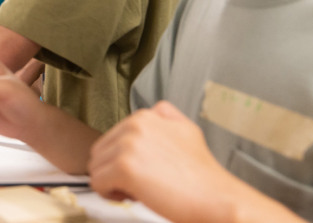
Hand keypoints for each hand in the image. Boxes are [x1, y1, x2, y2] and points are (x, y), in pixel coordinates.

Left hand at [88, 101, 263, 221]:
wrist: (217, 199)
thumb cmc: (202, 175)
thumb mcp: (186, 129)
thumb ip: (165, 117)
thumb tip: (153, 113)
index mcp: (146, 115)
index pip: (111, 138)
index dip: (122, 160)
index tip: (141, 170)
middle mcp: (135, 125)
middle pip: (99, 152)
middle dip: (113, 171)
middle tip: (140, 183)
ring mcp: (128, 144)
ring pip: (95, 168)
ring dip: (112, 183)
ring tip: (139, 189)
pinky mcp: (124, 167)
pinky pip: (97, 183)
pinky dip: (109, 195)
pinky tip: (133, 196)